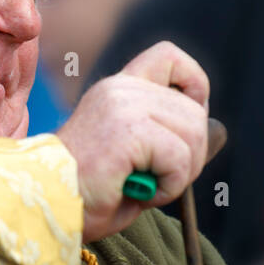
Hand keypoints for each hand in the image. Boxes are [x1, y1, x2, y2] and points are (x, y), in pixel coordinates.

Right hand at [58, 41, 209, 241]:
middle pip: (194, 109)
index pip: (169, 57)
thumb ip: (170, 140)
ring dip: (181, 173)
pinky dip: (170, 186)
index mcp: (116, 89)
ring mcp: (123, 106)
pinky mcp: (127, 132)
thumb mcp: (134, 158)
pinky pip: (180, 158)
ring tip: (145, 187)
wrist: (43, 207)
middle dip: (192, 153)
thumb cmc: (83, 194)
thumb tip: (219, 133)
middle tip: (159, 180)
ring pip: (193, 134)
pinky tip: (140, 193)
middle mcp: (120, 89)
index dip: (193, 86)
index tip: (186, 123)